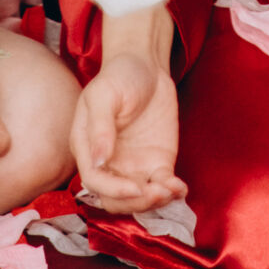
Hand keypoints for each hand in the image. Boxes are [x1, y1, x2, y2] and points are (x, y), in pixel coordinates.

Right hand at [69, 51, 184, 213]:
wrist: (146, 65)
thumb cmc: (119, 76)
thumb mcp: (104, 95)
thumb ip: (100, 127)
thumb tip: (99, 161)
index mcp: (88, 149)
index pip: (95, 182)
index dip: (113, 191)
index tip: (135, 188)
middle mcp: (108, 163)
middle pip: (115, 200)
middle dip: (136, 203)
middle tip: (157, 192)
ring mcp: (132, 166)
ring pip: (138, 200)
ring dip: (154, 203)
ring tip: (172, 190)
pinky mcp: (156, 163)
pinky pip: (162, 186)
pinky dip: (172, 193)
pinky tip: (181, 188)